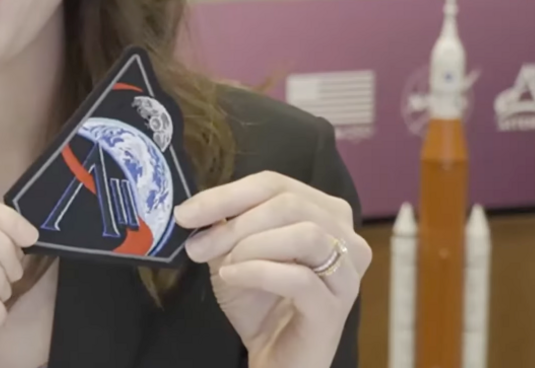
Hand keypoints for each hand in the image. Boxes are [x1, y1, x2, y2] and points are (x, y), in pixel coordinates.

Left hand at [174, 171, 370, 367]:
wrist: (274, 357)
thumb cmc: (259, 301)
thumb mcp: (234, 253)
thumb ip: (225, 225)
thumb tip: (197, 206)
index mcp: (325, 212)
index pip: (275, 184)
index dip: (228, 194)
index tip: (187, 212)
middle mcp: (346, 237)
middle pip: (291, 203)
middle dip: (236, 222)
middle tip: (199, 245)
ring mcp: (347, 273)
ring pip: (305, 234)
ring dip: (253, 244)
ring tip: (225, 265)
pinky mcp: (336, 308)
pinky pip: (300, 278)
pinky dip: (259, 272)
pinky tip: (233, 278)